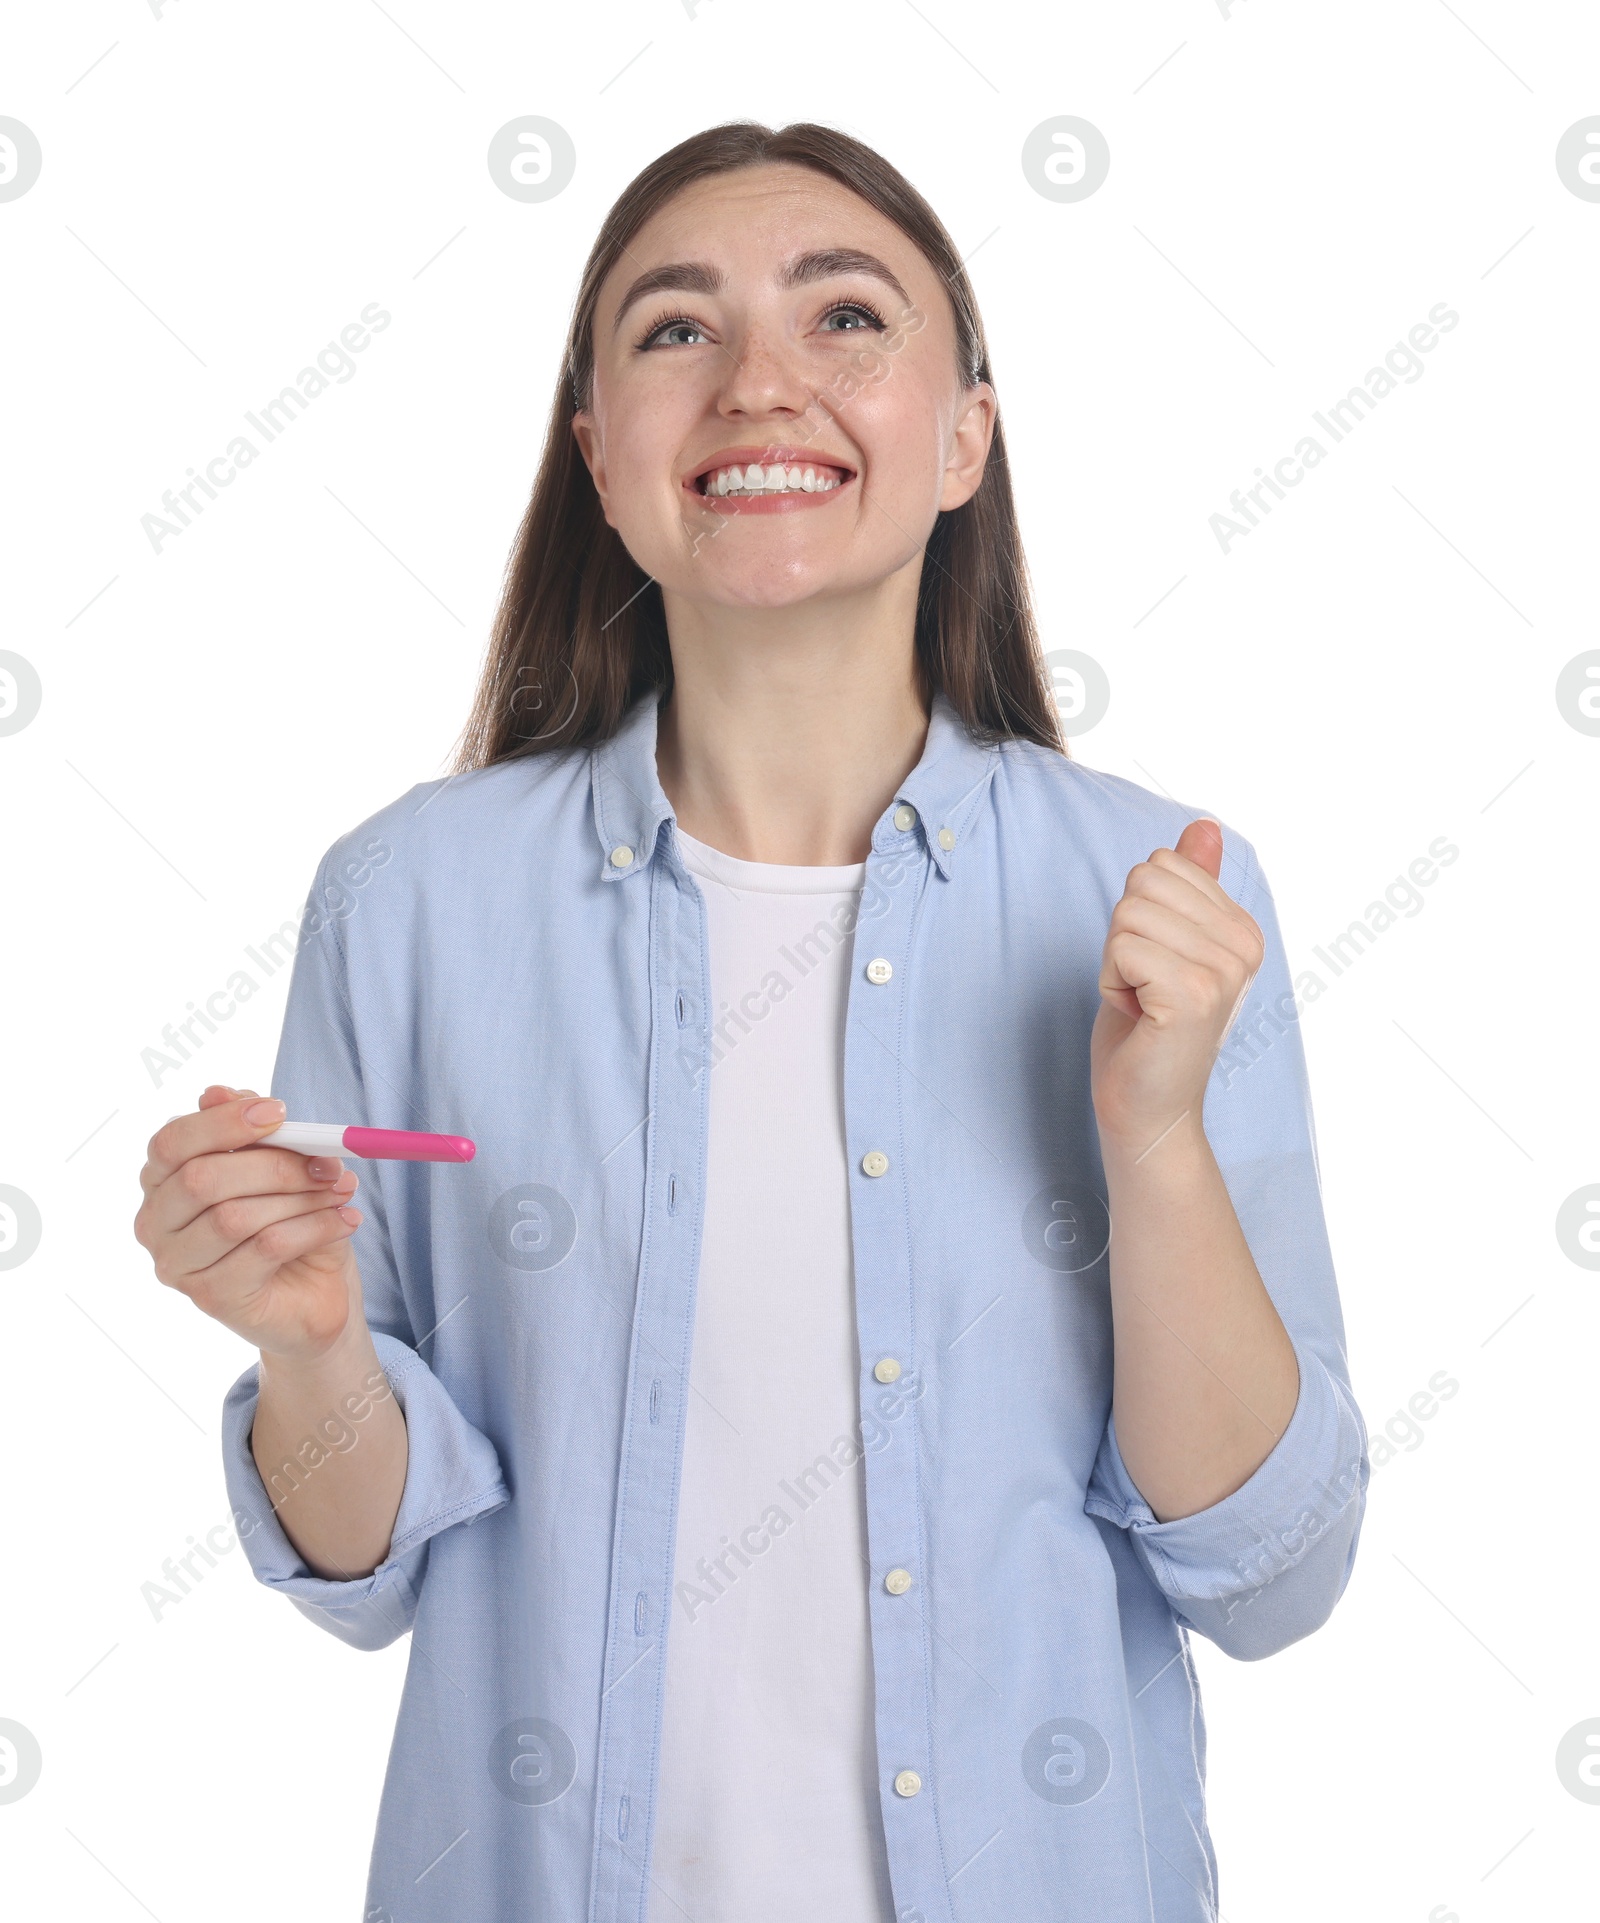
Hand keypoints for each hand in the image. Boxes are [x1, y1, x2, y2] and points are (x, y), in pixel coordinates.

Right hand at [134, 1084, 366, 1360]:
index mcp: (162, 1182)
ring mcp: (177, 1266)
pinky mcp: (211, 1297)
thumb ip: (252, 1133)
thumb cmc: (289, 1223)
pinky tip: (343, 1221)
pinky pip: (265, 1248)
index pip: (171, 1143)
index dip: (223, 1122)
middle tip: (328, 1161)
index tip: (279, 1111)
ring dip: (301, 1197)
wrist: (313, 1295)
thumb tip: (218, 1092)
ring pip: (235, 1216)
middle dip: (275, 1165)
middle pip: (202, 1179)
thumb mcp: (279, 1167)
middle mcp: (155, 1225)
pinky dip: (314, 1227)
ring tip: (342, 1192)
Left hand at [1089, 820, 1263, 1155]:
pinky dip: (1112, 983)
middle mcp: (1244, 945)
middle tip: (1144, 988)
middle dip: (1122, 935)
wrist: (1147, 1109)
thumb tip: (1204, 825)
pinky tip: (1139, 1017)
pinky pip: (1123, 948)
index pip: (1162, 864)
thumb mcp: (1165, 945)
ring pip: (1128, 914)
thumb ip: (1189, 886)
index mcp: (1242, 928)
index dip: (1137, 917)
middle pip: (1143, 883)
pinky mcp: (1195, 994)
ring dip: (1115, 962)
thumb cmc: (1148, 1031)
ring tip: (1142, 1004)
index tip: (1154, 968)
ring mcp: (1224, 970)